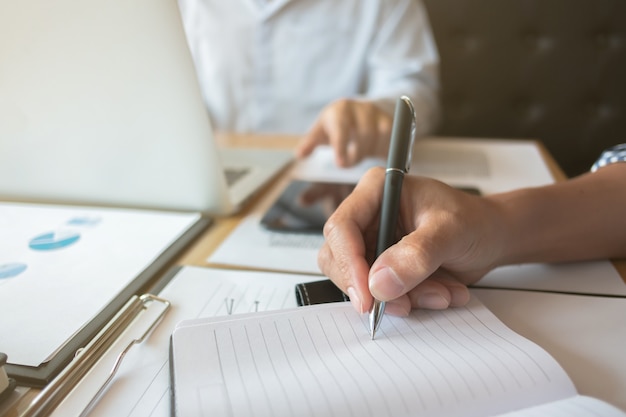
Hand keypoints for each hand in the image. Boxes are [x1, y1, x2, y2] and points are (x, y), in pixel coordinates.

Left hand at [296, 99, 392, 166]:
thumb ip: (310, 143)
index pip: (341, 129)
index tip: (340, 164)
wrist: (362, 112)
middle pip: (363, 136)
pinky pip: (391, 140)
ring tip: (360, 154)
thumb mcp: (321, 131)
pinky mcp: (391, 121)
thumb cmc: (336, 124)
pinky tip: (375, 151)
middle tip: (347, 162)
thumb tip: (299, 154)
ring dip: (369, 152)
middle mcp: (361, 108)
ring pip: (379, 139)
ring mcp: (379, 114)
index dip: (341, 147)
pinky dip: (383, 150)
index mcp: (340, 110)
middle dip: (356, 154)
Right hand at [318, 167, 503, 315]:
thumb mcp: (451, 232)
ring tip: (441, 292)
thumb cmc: (475, 221)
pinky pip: (379, 294)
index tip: (368, 296)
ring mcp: (374, 243)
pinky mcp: (383, 267)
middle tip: (404, 305)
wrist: (493, 238)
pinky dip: (409, 301)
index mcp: (377, 191)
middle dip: (372, 287)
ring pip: (359, 282)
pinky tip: (439, 291)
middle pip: (340, 258)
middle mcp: (369, 216)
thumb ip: (417, 254)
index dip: (349, 263)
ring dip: (400, 297)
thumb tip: (381, 282)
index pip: (342, 227)